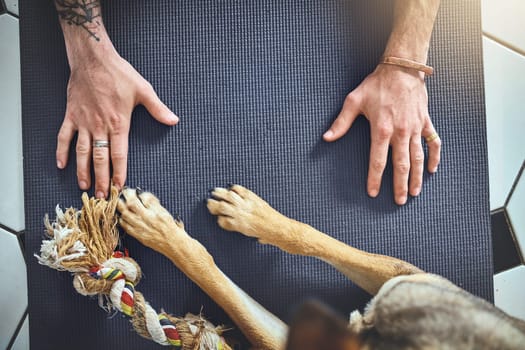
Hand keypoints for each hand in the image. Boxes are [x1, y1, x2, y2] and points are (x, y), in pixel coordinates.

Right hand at [56, 52, 178, 197]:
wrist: (93, 58)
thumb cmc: (118, 73)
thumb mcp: (143, 90)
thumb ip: (158, 108)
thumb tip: (173, 120)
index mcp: (118, 123)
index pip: (119, 155)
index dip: (119, 173)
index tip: (119, 187)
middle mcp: (99, 126)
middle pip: (100, 159)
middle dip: (101, 179)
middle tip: (101, 196)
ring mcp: (83, 122)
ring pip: (82, 152)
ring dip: (82, 170)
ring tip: (84, 186)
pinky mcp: (71, 115)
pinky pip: (64, 136)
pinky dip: (62, 150)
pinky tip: (61, 164)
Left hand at [323, 64, 440, 204]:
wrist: (402, 67)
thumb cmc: (376, 85)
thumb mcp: (354, 101)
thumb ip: (341, 122)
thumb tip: (326, 137)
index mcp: (381, 129)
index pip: (377, 161)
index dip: (375, 179)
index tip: (373, 192)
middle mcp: (400, 132)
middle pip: (401, 165)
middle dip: (399, 185)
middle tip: (398, 201)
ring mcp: (415, 128)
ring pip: (418, 158)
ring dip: (416, 177)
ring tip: (414, 193)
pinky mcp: (425, 122)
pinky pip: (433, 142)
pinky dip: (434, 157)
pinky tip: (432, 170)